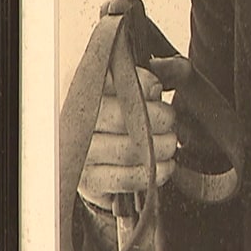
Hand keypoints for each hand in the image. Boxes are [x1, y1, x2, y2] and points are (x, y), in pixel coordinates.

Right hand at [77, 62, 180, 207]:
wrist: (105, 152)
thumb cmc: (128, 110)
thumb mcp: (145, 85)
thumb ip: (165, 70)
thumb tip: (175, 67)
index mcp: (82, 88)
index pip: (109, 81)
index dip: (139, 85)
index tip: (157, 89)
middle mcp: (75, 121)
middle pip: (119, 118)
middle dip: (156, 118)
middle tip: (170, 119)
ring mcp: (81, 154)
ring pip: (126, 151)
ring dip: (158, 147)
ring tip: (171, 142)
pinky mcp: (91, 182)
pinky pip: (125, 179)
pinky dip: (152, 173)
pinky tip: (166, 165)